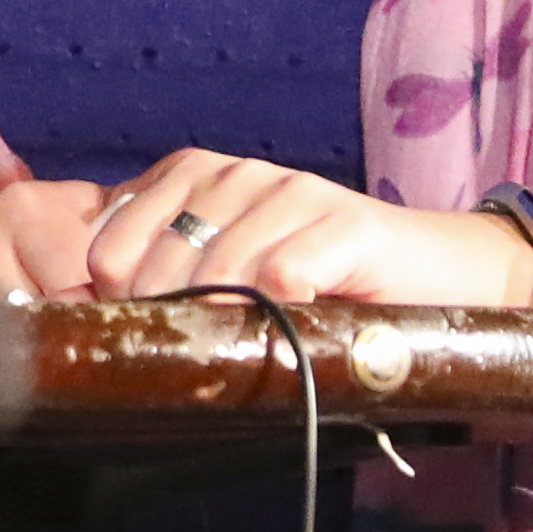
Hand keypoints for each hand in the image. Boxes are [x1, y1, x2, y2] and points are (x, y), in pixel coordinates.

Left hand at [68, 149, 532, 312]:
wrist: (440, 271)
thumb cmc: (321, 280)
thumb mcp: (232, 269)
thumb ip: (170, 277)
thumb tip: (92, 322)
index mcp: (190, 176)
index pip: (108, 241)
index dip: (111, 300)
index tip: (133, 341)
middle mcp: (234, 173)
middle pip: (156, 261)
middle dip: (163, 320)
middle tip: (191, 358)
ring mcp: (290, 191)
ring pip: (216, 268)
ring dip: (220, 322)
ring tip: (240, 350)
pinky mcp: (343, 222)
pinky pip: (281, 273)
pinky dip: (277, 312)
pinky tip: (292, 328)